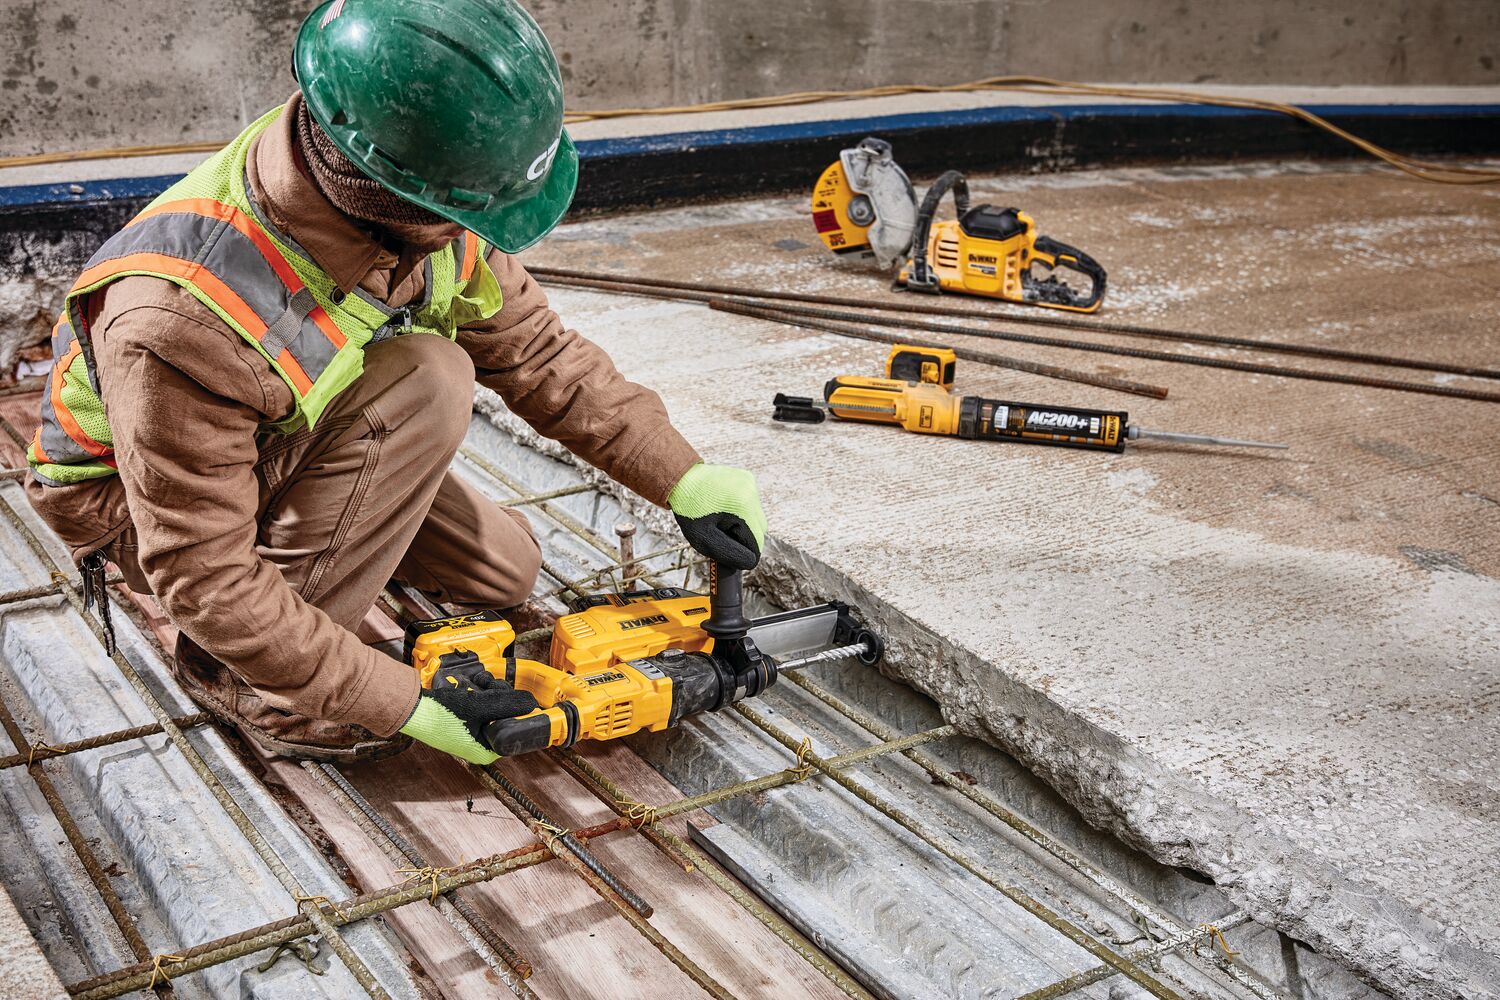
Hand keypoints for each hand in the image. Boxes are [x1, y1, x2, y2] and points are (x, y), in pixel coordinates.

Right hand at [399, 671, 538, 764]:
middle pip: (505, 716)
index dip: (518, 711)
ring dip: (490, 691)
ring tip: (478, 684)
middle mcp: (481, 744)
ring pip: (494, 707)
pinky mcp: (465, 720)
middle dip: (501, 696)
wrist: (412, 708)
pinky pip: (482, 704)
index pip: (515, 731)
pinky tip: (472, 685)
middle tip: (491, 687)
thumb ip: (507, 703)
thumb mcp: (478, 706)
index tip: (517, 697)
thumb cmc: (439, 714)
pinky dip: (479, 693)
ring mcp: (473, 732)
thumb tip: (531, 703)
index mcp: (486, 751)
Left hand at [667, 463, 767, 571]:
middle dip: (743, 538)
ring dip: (744, 525)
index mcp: (743, 507)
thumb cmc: (689, 511)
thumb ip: (730, 554)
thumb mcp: (705, 540)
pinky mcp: (748, 478)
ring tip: (720, 519)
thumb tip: (751, 563)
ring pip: (757, 518)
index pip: (757, 543)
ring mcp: (751, 483)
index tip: (726, 551)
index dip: (742, 553)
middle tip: (720, 533)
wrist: (680, 481)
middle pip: (760, 531)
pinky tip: (724, 507)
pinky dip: (742, 511)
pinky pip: (752, 504)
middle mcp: (751, 492)